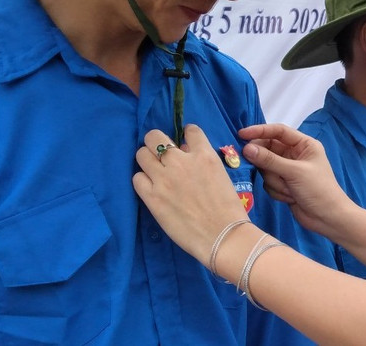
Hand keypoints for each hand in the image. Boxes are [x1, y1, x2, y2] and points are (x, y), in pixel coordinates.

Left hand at [133, 125, 248, 264]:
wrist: (223, 235)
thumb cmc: (228, 208)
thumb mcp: (220, 175)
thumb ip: (202, 161)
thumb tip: (185, 152)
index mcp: (204, 156)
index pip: (190, 130)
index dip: (186, 135)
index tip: (184, 144)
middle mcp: (181, 162)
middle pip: (154, 137)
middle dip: (157, 142)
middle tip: (161, 154)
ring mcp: (164, 179)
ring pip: (141, 154)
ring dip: (147, 160)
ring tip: (154, 170)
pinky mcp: (152, 197)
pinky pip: (136, 178)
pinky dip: (143, 180)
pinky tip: (152, 187)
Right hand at [240, 123, 356, 242]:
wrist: (327, 218)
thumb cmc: (318, 189)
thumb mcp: (294, 172)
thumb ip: (270, 160)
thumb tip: (247, 149)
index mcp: (304, 144)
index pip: (278, 131)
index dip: (259, 131)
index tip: (241, 135)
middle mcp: (295, 154)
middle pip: (269, 150)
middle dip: (265, 162)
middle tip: (252, 165)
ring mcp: (288, 169)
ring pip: (266, 168)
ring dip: (275, 180)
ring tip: (289, 189)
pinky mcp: (283, 184)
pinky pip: (268, 182)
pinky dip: (276, 190)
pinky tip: (289, 198)